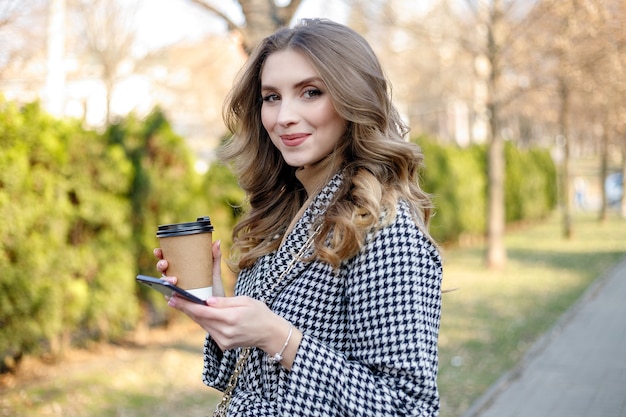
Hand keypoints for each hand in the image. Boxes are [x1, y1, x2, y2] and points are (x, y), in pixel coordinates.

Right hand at [153, 240, 224, 296]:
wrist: (218, 305)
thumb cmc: (213, 287)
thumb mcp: (214, 271)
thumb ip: (215, 257)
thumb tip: (217, 241)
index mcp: (181, 268)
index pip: (167, 258)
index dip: (160, 254)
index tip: (158, 250)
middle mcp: (175, 278)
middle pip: (162, 270)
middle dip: (160, 265)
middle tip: (165, 264)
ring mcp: (175, 289)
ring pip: (163, 284)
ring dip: (164, 281)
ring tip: (173, 280)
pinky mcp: (178, 302)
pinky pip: (169, 298)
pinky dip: (168, 295)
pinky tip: (171, 294)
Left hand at [167, 295, 300, 369]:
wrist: (270, 334)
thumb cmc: (259, 313)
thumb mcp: (245, 300)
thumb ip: (225, 301)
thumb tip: (206, 301)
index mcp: (231, 318)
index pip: (203, 311)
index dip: (186, 304)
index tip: (173, 298)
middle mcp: (225, 332)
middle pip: (199, 319)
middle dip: (185, 308)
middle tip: (171, 298)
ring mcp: (223, 341)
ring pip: (203, 325)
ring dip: (193, 315)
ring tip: (181, 303)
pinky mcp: (223, 345)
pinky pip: (209, 330)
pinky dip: (203, 321)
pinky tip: (198, 313)